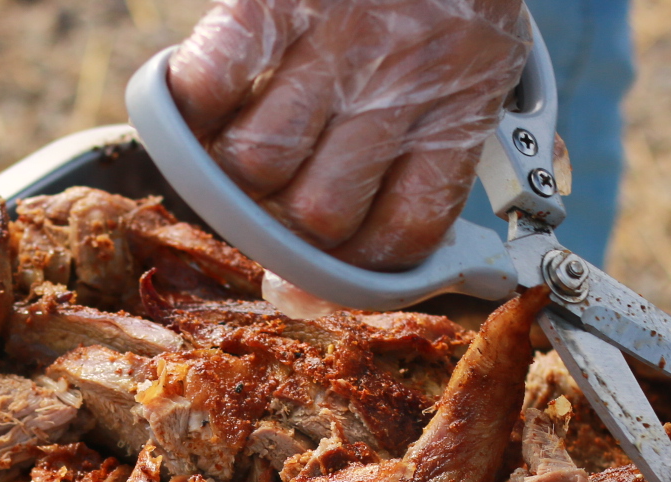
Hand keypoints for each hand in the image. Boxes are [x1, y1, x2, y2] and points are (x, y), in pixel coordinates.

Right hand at [167, 0, 529, 269]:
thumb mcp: (479, 60)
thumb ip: (436, 143)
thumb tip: (360, 237)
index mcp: (459, 109)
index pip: (401, 237)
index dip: (353, 266)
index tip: (327, 261)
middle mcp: (396, 87)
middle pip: (316, 216)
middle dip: (284, 225)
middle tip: (272, 200)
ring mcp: (332, 45)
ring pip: (257, 166)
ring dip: (234, 174)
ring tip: (236, 149)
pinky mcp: (269, 1)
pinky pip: (209, 86)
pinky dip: (191, 106)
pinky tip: (203, 100)